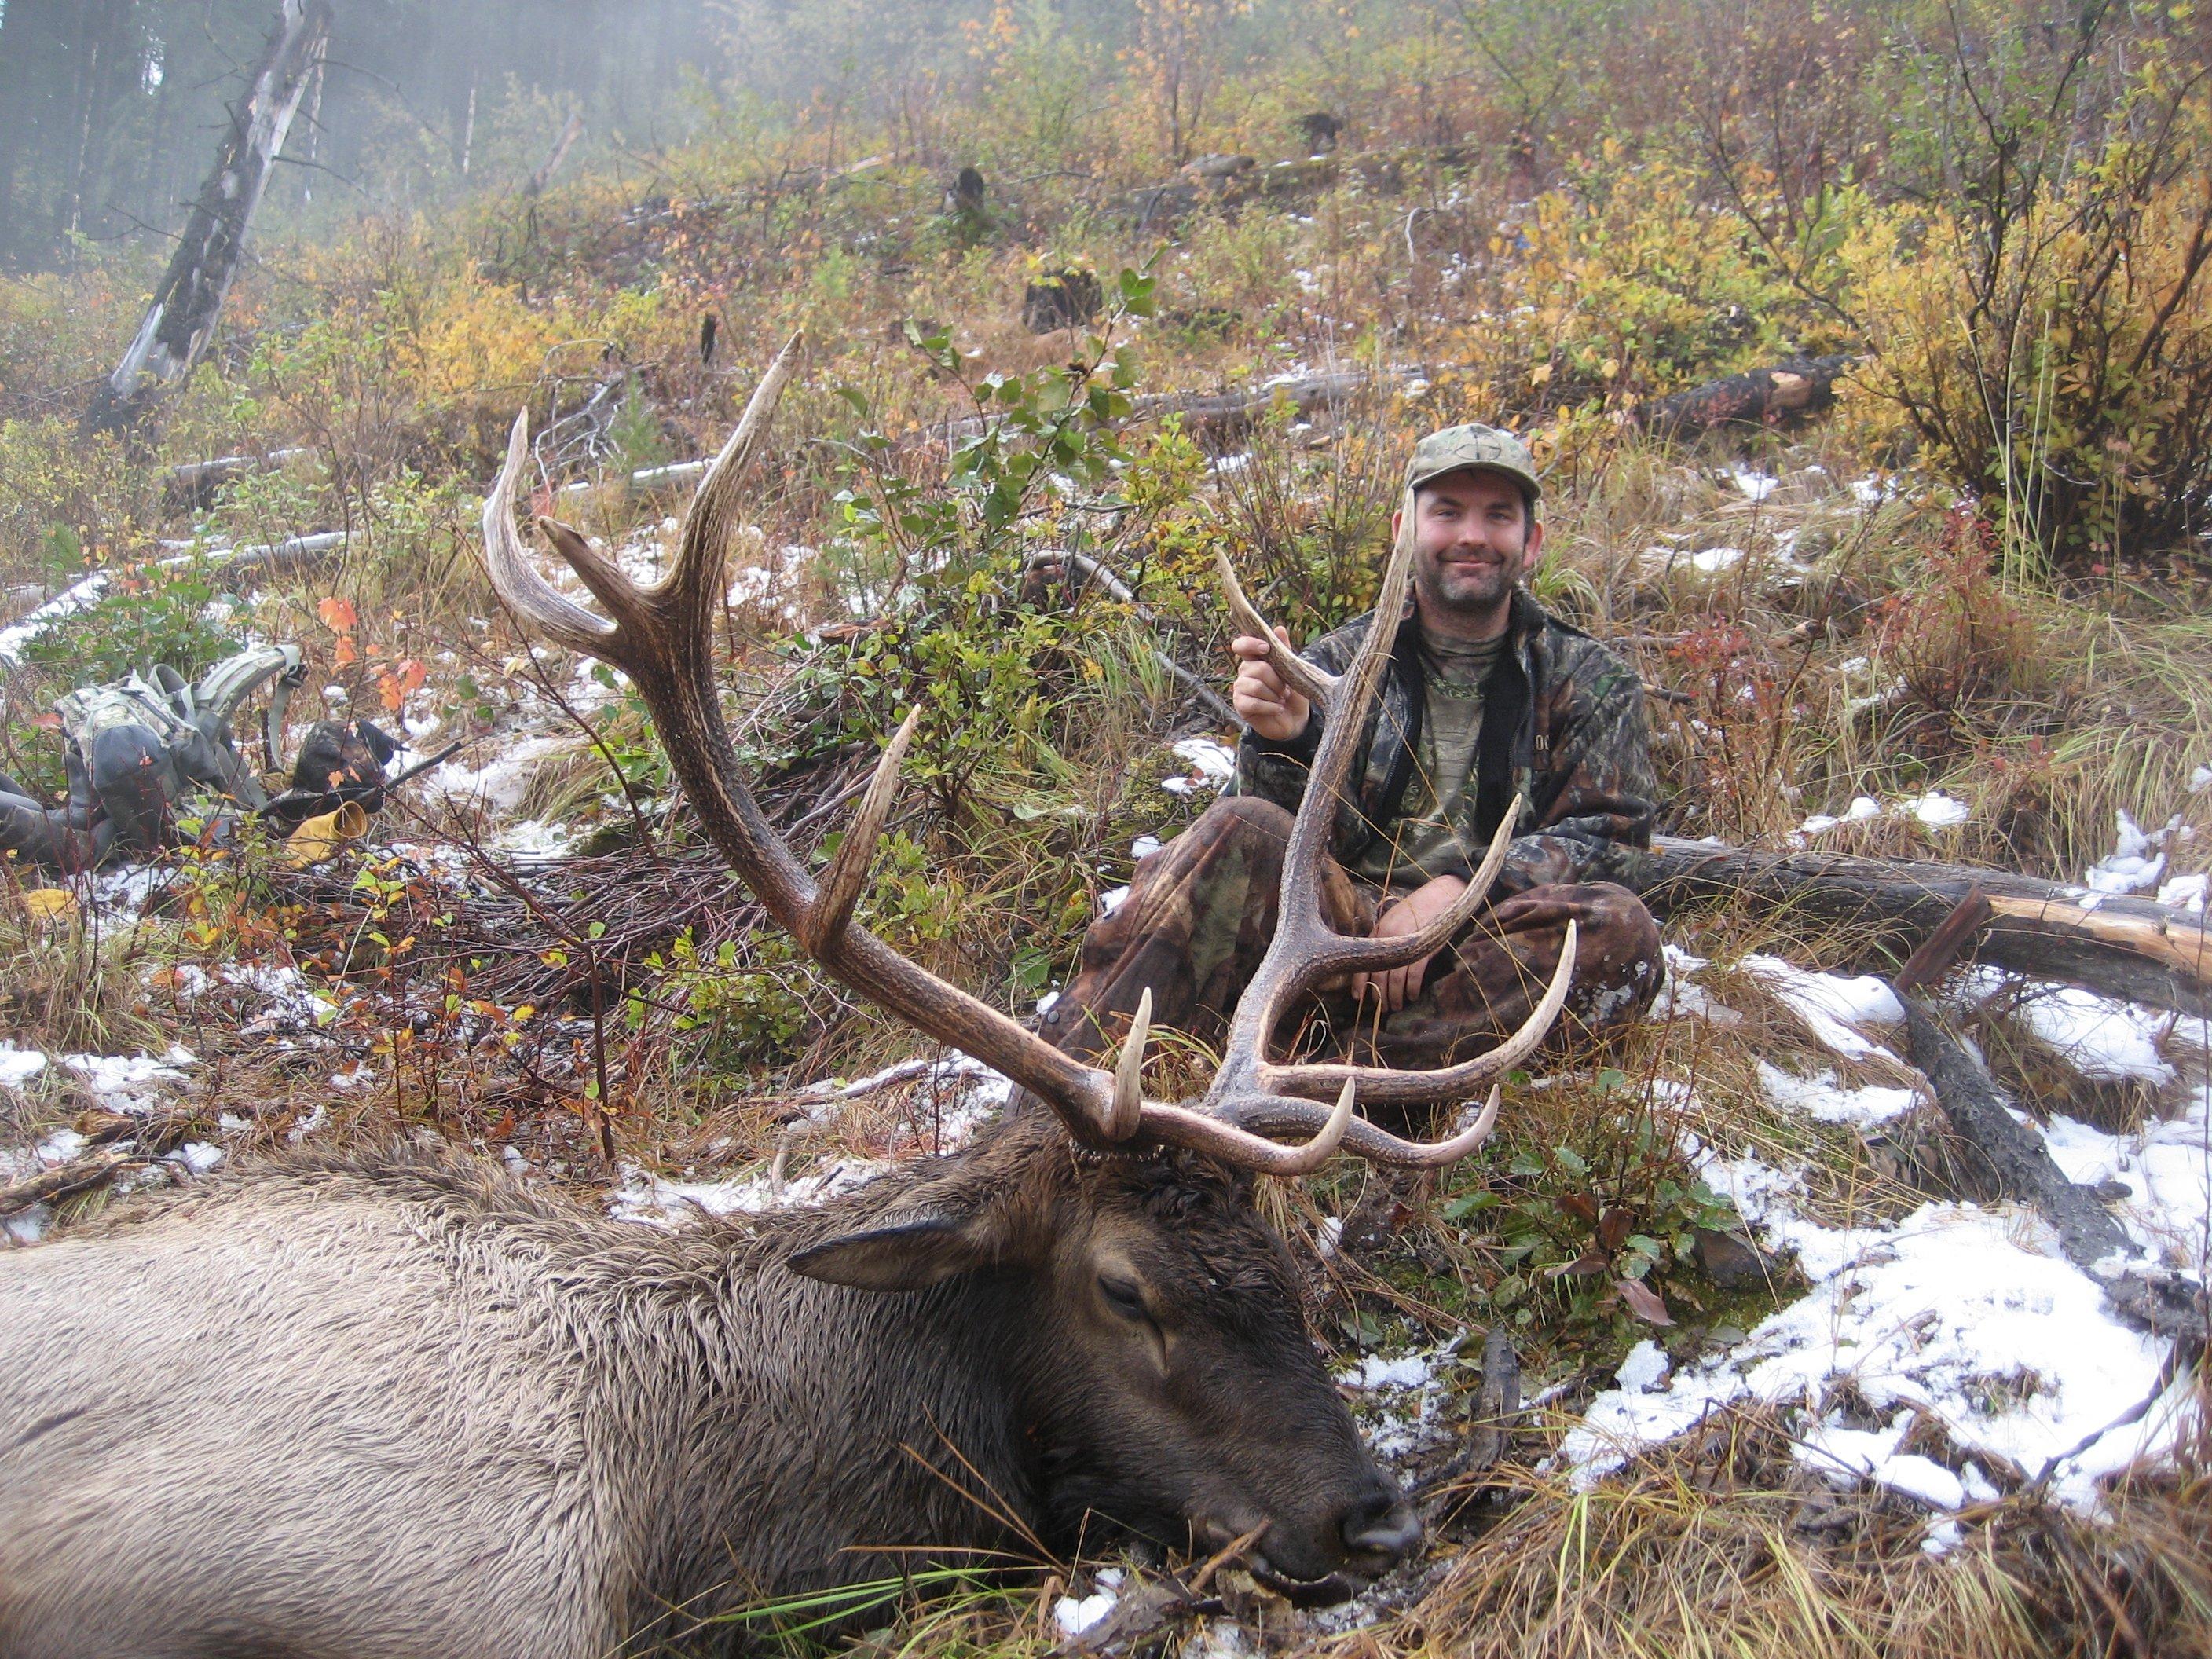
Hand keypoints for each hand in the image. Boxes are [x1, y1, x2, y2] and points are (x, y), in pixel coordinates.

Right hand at [1230, 627, 1311, 743]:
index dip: (1251, 643)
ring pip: (1255, 685)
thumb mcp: (1293, 671)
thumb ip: (1284, 650)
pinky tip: (1278, 709)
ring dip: (1274, 695)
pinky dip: (1270, 706)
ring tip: (1281, 700)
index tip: (1266, 649)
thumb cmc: (1293, 694)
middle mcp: (1244, 672)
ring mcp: (1240, 688)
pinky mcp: (1240, 705)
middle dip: (1276, 680)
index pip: (1242, 645)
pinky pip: (1253, 702)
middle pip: (1257, 668)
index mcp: (1255, 660)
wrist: (1295, 720)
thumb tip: (1279, 628)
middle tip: (1285, 690)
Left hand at [1350, 874, 1468, 1014]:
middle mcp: (1388, 939)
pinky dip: (1412, 988)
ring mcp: (1405, 944)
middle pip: (1379, 975)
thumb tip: (1376, 964)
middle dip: (1379, 996)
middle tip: (1381, 1009)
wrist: (1440, 897)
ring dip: (1395, 996)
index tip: (1358, 998)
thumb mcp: (1394, 921)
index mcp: (1378, 933)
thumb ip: (1384, 939)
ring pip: (1395, 979)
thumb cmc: (1416, 910)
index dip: (1359, 983)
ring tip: (1396, 1006)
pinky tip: (1412, 996)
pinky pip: (1414, 975)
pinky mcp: (1423, 948)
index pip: (1363, 962)